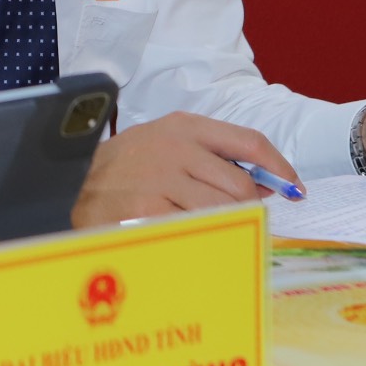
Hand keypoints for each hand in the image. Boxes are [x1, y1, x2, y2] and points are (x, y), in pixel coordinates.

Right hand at [72, 112, 299, 226]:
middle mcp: (175, 148)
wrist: (71, 184)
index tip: (294, 188)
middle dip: (251, 208)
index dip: (278, 167)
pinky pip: (198, 231)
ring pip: (224, 212)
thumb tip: (264, 185)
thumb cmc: (126, 168)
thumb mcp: (166, 144)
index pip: (248, 142)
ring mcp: (162, 181)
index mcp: (184, 126)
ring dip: (227, 226)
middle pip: (241, 186)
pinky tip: (191, 238)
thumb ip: (211, 157)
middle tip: (245, 221)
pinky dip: (204, 239)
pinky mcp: (150, 212)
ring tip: (210, 229)